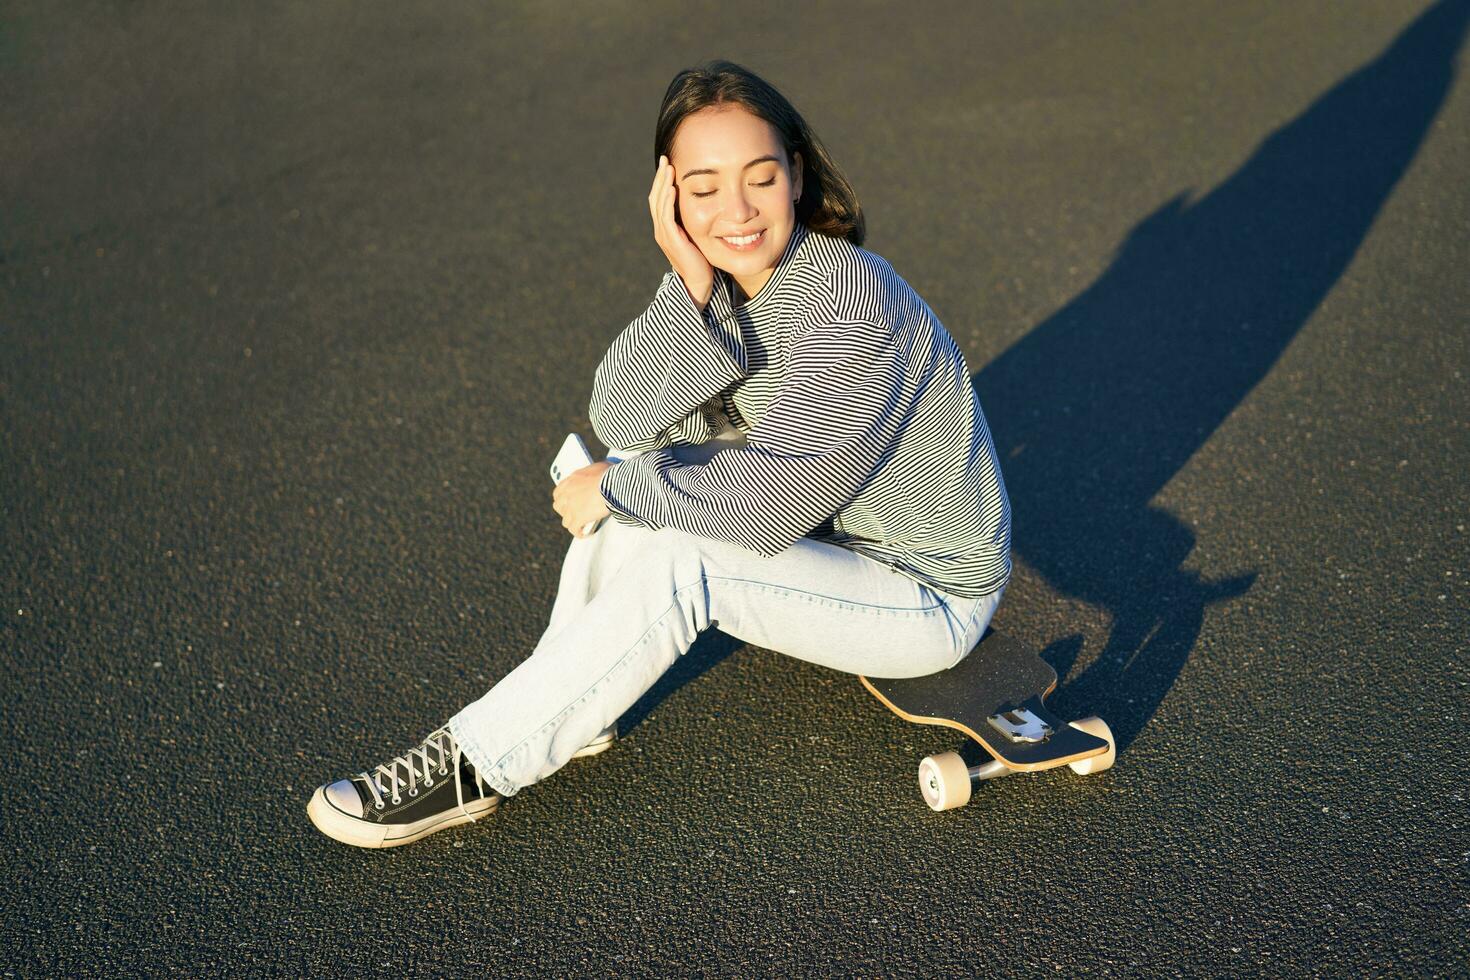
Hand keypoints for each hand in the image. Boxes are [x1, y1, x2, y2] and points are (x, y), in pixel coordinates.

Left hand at [552, 461, 613, 537]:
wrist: (613, 485)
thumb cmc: (609, 475)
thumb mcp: (598, 468)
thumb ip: (592, 473)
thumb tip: (599, 473)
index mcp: (570, 481)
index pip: (558, 492)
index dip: (562, 499)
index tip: (568, 502)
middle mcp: (567, 494)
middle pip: (558, 507)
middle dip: (565, 511)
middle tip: (574, 513)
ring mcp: (571, 507)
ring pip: (566, 521)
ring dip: (573, 523)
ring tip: (581, 525)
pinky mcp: (578, 518)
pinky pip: (575, 530)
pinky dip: (579, 533)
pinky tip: (585, 534)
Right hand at [649, 154, 713, 310]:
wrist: (699, 283)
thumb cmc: (702, 260)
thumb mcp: (698, 235)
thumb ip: (697, 220)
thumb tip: (708, 202)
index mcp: (666, 227)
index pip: (660, 198)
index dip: (662, 180)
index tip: (668, 163)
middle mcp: (661, 230)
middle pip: (655, 197)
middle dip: (660, 177)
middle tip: (665, 158)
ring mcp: (664, 235)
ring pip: (658, 204)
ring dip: (663, 184)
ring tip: (668, 167)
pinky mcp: (671, 241)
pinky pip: (666, 216)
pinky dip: (668, 200)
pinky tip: (672, 187)